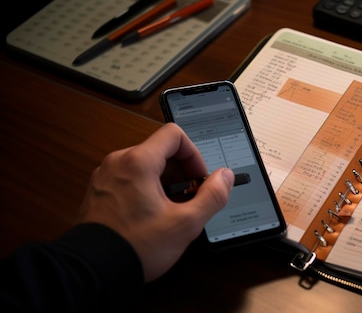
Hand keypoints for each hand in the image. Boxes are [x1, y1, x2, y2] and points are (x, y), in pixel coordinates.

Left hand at [76, 123, 233, 281]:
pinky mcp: (99, 192)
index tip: (198, 179)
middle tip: (190, 198)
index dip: (194, 155)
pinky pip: (129, 179)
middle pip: (160, 150)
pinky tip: (152, 216)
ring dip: (165, 181)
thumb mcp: (185, 224)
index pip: (174, 135)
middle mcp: (118, 163)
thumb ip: (212, 196)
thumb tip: (224, 177)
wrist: (92, 272)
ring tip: (172, 210)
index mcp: (138, 162)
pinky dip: (146, 189)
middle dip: (182, 171)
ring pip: (144, 165)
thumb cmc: (134, 246)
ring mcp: (105, 177)